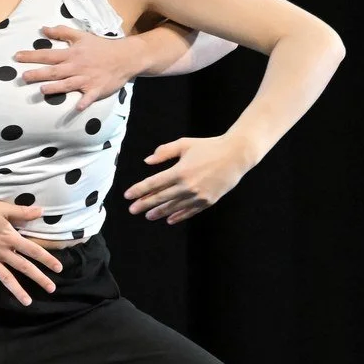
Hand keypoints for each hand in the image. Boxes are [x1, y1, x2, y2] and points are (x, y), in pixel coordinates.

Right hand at [0, 201, 63, 314]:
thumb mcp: (2, 209)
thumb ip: (22, 212)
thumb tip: (41, 211)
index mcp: (10, 238)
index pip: (33, 250)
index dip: (47, 259)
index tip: (59, 268)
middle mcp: (2, 252)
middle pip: (23, 267)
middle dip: (38, 278)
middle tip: (51, 289)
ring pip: (6, 278)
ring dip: (17, 290)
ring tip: (28, 302)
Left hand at [13, 24, 165, 110]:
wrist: (125, 57)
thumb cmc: (101, 47)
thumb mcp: (82, 36)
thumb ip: (62, 32)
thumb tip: (43, 29)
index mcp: (72, 54)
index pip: (48, 55)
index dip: (32, 55)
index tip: (17, 57)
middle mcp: (76, 67)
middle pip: (54, 71)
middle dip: (38, 73)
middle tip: (23, 76)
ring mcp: (86, 79)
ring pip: (68, 84)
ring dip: (56, 87)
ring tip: (42, 90)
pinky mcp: (96, 89)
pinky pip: (89, 97)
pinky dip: (84, 102)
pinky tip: (77, 107)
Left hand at [122, 135, 253, 224]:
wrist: (236, 155)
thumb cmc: (209, 147)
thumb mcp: (184, 144)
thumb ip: (164, 152)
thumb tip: (147, 161)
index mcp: (180, 171)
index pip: (153, 183)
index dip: (139, 190)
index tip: (128, 196)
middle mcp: (188, 185)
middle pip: (160, 198)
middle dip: (144, 204)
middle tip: (132, 210)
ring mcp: (198, 195)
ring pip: (174, 207)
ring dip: (159, 212)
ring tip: (148, 216)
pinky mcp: (208, 201)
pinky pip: (190, 211)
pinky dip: (178, 216)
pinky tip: (169, 219)